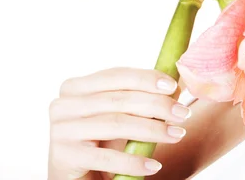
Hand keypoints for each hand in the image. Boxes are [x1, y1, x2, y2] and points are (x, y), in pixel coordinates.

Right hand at [48, 67, 191, 178]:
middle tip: (183, 113)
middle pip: (118, 99)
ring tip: (177, 134)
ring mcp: (61, 130)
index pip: (115, 76)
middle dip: (156, 104)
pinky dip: (133, 161)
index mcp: (75, 87)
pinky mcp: (64, 157)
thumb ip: (138, 97)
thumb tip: (176, 83)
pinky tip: (154, 165)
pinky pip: (106, 157)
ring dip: (152, 129)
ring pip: (115, 124)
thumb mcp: (118, 116)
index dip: (146, 78)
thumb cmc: (100, 143)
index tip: (173, 85)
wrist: (76, 179)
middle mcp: (63, 104)